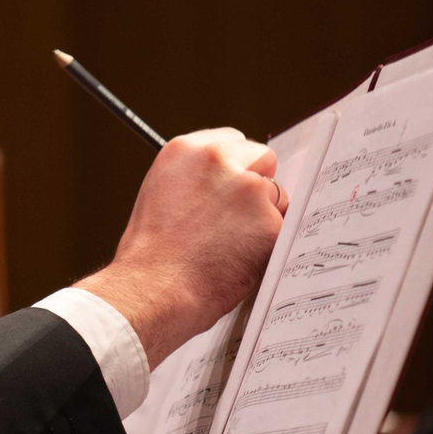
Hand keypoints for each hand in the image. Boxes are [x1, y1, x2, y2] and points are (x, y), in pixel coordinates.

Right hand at [79, 132, 288, 365]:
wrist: (152, 291)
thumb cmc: (149, 258)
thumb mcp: (161, 197)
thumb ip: (195, 180)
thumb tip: (226, 184)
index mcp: (185, 150)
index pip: (232, 142)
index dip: (235, 168)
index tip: (232, 187)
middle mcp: (217, 160)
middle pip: (261, 159)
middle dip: (257, 185)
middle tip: (238, 220)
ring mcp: (247, 188)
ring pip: (276, 196)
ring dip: (264, 218)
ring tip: (229, 248)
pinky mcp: (269, 221)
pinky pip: (283, 229)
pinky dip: (268, 246)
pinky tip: (240, 261)